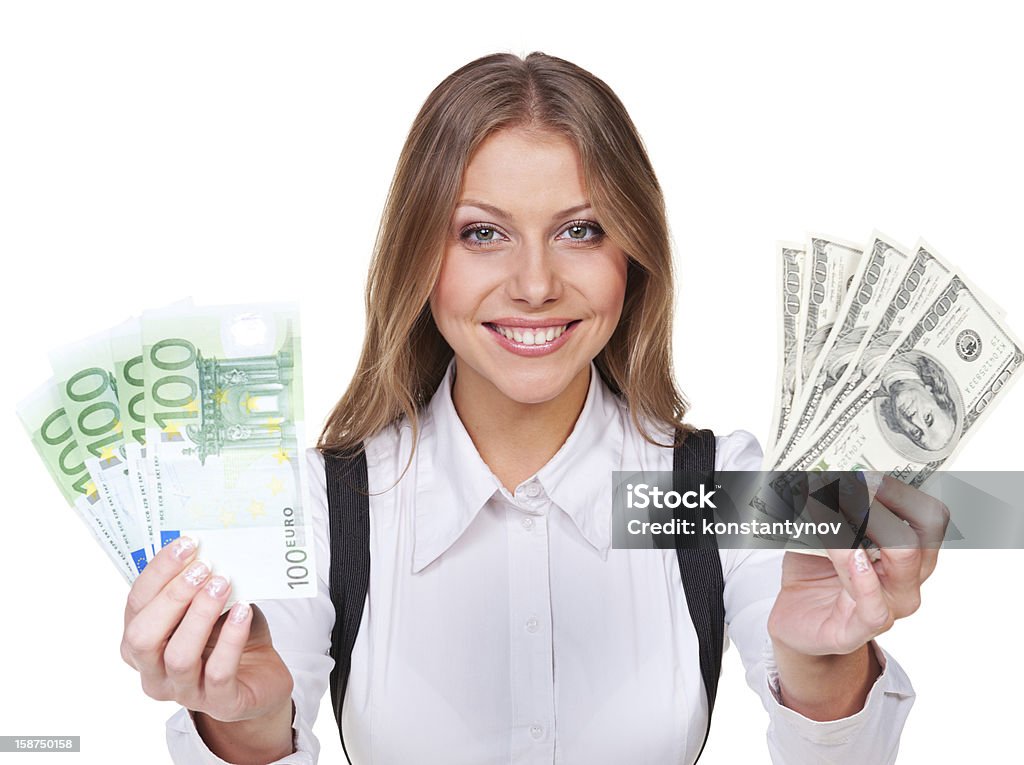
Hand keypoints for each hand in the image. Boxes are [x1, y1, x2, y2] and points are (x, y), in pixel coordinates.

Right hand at [120, 537, 293, 724]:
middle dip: (172, 597)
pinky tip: (244, 611)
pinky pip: (218, 672)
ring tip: (223, 584)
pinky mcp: (220, 704)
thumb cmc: (227, 634)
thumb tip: (203, 548)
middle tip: (203, 567)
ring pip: (178, 656)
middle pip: (143, 637)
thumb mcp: (209, 604)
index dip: (158, 573)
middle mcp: (153, 672)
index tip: (186, 544)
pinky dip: (231, 638)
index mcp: (141, 642)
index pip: (136, 605)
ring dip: (200, 615)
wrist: (261, 674)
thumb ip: (198, 584)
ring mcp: (184, 692)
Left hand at [768, 474, 949, 656]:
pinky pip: (875, 607)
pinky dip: (863, 575)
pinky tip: (851, 554)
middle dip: (890, 501)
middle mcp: (905, 581)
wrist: (795, 620)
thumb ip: (826, 504)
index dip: (905, 490)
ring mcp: (888, 608)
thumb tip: (818, 468)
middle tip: (853, 482)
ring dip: (867, 525)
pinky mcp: (858, 631)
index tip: (869, 470)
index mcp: (905, 554)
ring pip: (903, 561)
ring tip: (835, 505)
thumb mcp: (819, 530)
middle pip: (922, 534)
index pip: (929, 517)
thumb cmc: (814, 572)